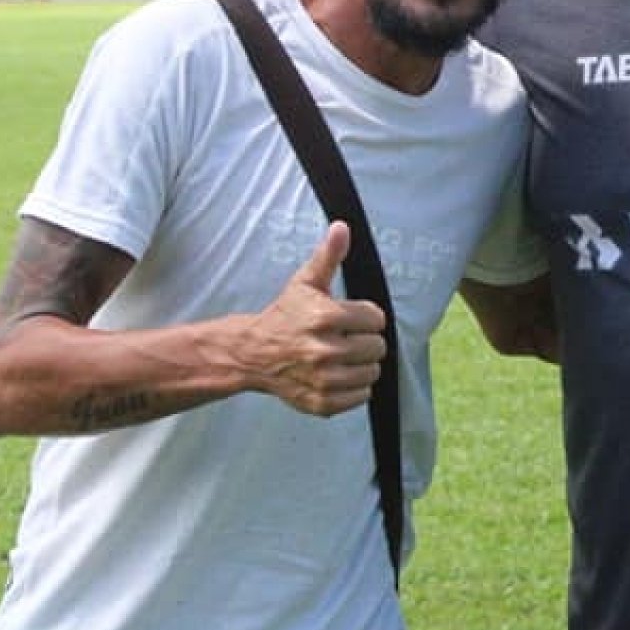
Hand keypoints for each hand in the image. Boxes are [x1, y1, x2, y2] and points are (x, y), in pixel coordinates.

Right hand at [237, 221, 388, 415]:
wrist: (253, 354)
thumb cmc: (285, 315)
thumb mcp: (305, 283)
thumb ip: (328, 256)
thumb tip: (342, 227)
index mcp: (325, 318)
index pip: (375, 319)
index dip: (367, 317)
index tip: (352, 318)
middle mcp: (324, 351)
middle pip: (377, 347)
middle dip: (366, 340)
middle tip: (348, 338)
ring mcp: (323, 380)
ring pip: (372, 373)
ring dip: (363, 365)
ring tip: (344, 356)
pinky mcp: (322, 403)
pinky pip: (361, 397)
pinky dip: (355, 388)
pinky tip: (339, 375)